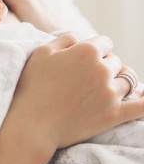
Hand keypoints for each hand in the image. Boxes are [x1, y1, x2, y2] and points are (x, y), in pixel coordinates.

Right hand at [8, 34, 143, 150]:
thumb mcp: (41, 53)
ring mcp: (111, 93)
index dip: (94, 50)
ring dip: (118, 83)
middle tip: (85, 80)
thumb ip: (64, 40)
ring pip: (128, 81)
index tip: (82, 61)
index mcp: (86, 51)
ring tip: (104, 91)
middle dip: (104, 67)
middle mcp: (103, 69)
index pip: (105, 43)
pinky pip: (142, 106)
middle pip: (116, 62)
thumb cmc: (32, 87)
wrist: (32, 125)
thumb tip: (79, 39)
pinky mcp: (114, 115)